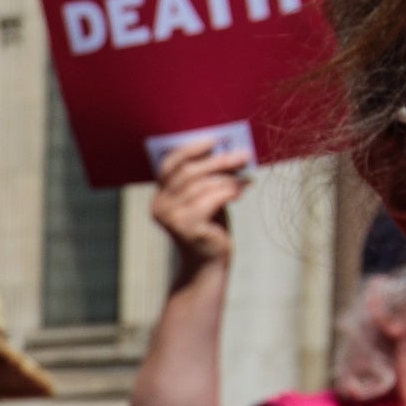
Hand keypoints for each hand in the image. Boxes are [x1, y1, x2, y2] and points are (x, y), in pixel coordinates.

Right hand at [152, 144, 247, 281]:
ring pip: (201, 184)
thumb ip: (206, 179)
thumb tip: (226, 150)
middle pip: (188, 172)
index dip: (190, 149)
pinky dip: (229, 191)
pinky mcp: (187, 228)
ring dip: (228, 177)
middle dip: (218, 160)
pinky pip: (211, 199)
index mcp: (160, 196)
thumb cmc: (209, 228)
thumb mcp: (203, 199)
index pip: (169, 164)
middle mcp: (159, 206)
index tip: (214, 140)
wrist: (208, 264)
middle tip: (242, 155)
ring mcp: (171, 218)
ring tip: (246, 175)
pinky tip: (243, 190)